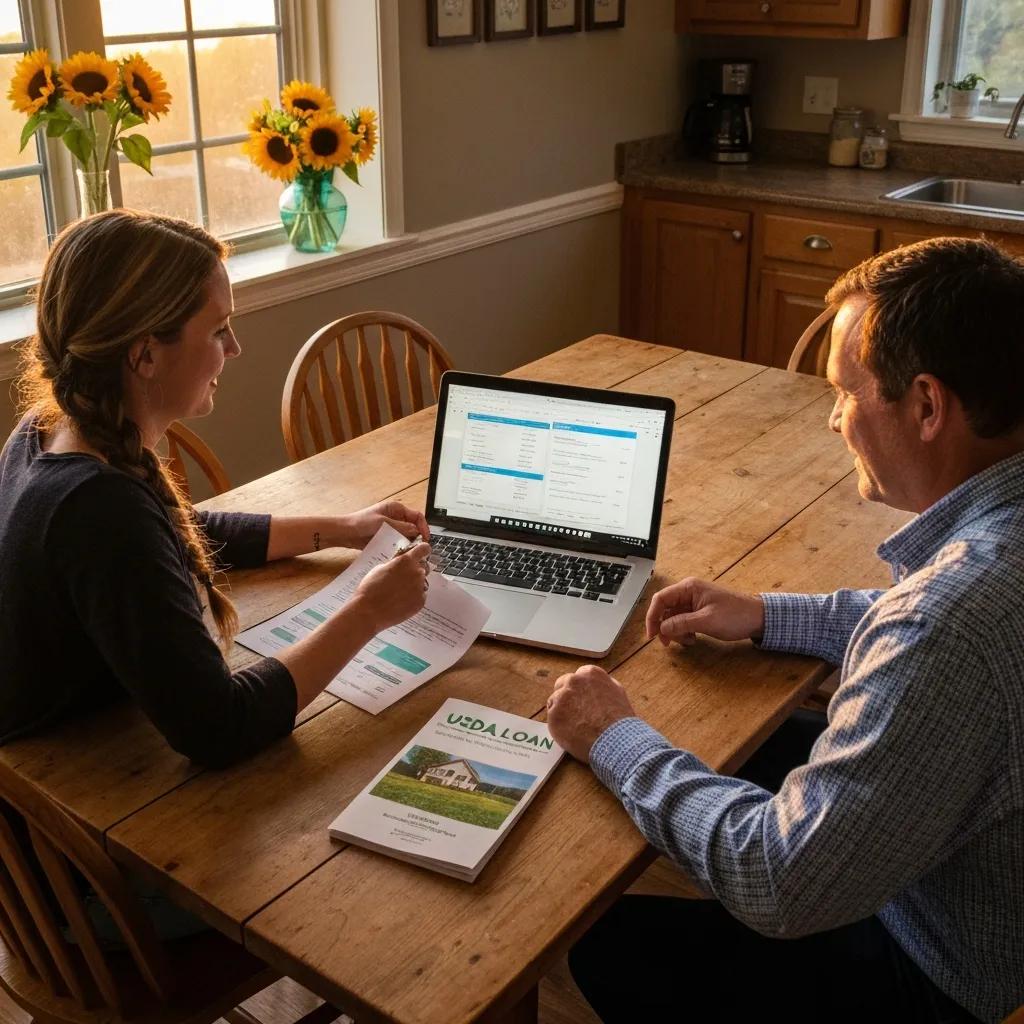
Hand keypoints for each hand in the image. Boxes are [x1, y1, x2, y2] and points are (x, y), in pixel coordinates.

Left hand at [340, 501, 429, 548]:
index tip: (425, 538)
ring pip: (406, 536)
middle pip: (413, 527)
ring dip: (408, 544)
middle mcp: (396, 517)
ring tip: (409, 552)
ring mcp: (391, 528)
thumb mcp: (383, 523)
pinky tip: (399, 554)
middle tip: (418, 548)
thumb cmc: (360, 523)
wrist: (345, 532)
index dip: (423, 527)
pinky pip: (398, 542)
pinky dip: (400, 548)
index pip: (417, 516)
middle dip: (417, 537)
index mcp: (396, 509)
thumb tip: (416, 531)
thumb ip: (401, 526)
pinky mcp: (386, 537)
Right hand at [353, 542, 430, 630]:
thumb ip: (395, 563)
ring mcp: (420, 588)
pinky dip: (413, 597)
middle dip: (414, 570)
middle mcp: (417, 572)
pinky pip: (420, 595)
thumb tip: (401, 563)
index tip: (419, 554)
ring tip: (397, 592)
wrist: (368, 612)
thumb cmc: (370, 589)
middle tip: (401, 578)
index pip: (424, 548)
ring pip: (421, 582)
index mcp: (406, 561)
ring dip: (413, 584)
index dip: (422, 551)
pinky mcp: (421, 602)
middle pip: (423, 567)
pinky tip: (400, 601)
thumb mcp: (380, 568)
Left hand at [546, 665, 635, 762]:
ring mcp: (562, 697)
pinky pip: (552, 718)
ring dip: (561, 711)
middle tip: (575, 713)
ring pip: (554, 702)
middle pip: (562, 685)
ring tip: (575, 726)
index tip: (582, 701)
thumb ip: (602, 685)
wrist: (616, 739)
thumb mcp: (617, 692)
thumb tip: (595, 686)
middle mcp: (573, 681)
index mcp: (589, 673)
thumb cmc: (620, 719)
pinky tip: (571, 733)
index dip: (579, 691)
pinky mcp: (554, 714)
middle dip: (566, 697)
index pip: (577, 677)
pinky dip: (559, 725)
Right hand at [645, 577, 763, 646]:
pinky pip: (683, 622)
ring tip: (689, 641)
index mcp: (689, 588)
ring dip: (676, 632)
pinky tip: (693, 639)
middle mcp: (689, 593)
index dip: (652, 616)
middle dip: (665, 627)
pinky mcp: (699, 611)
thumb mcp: (707, 621)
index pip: (660, 599)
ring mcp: (694, 602)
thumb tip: (662, 628)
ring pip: (673, 618)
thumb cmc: (736, 615)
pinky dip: (684, 632)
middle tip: (668, 643)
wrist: (758, 618)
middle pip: (665, 609)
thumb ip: (682, 623)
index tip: (652, 634)